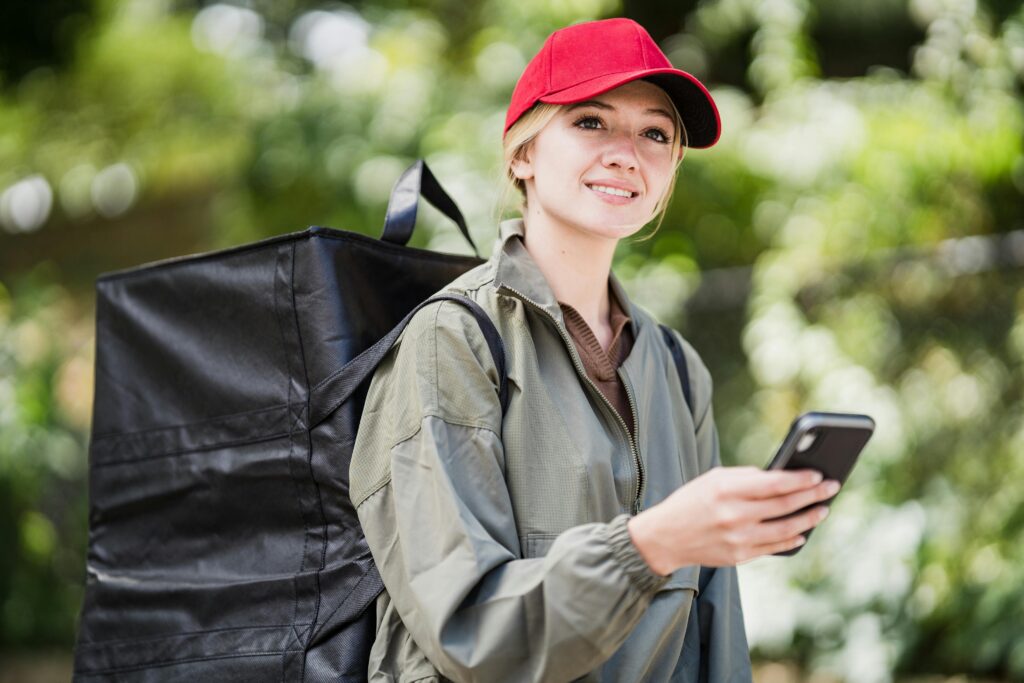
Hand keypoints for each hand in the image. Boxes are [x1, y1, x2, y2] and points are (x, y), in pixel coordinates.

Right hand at [627, 466, 839, 573]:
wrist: (665, 537)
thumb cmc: (692, 501)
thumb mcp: (713, 479)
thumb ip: (746, 477)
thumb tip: (782, 476)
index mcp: (726, 490)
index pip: (773, 483)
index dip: (800, 479)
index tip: (818, 474)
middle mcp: (733, 515)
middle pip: (785, 505)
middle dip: (813, 495)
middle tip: (831, 487)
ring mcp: (738, 538)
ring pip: (786, 529)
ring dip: (809, 519)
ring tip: (823, 510)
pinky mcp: (739, 556)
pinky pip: (774, 547)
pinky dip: (791, 539)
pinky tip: (802, 531)